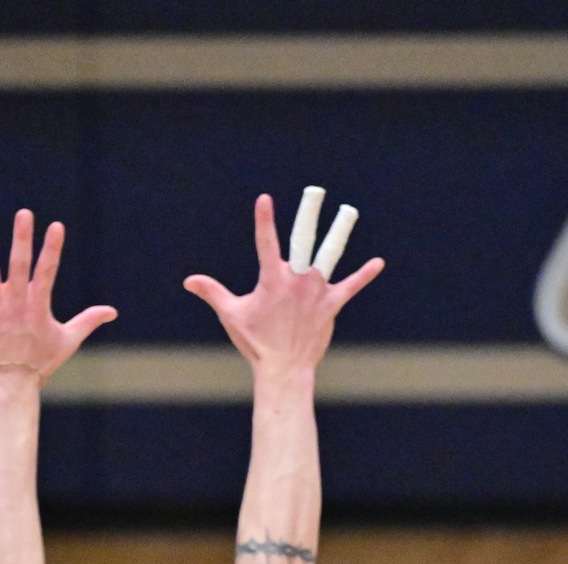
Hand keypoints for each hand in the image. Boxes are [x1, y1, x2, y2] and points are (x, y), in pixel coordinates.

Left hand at [0, 209, 117, 382]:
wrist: (10, 385)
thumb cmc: (40, 362)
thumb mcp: (67, 341)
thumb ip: (88, 321)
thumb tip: (112, 311)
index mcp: (37, 305)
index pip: (48, 271)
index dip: (52, 248)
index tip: (56, 226)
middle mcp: (15, 303)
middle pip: (19, 266)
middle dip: (22, 239)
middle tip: (24, 214)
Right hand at [185, 193, 383, 377]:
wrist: (284, 368)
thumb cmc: (256, 342)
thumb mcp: (232, 314)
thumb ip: (213, 292)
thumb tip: (190, 280)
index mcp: (272, 279)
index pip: (266, 243)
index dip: (265, 220)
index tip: (265, 199)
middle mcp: (296, 280)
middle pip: (303, 240)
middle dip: (308, 214)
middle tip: (315, 191)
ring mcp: (316, 291)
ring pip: (330, 255)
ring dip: (339, 232)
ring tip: (348, 211)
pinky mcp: (331, 304)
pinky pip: (351, 286)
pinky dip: (364, 274)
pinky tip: (378, 263)